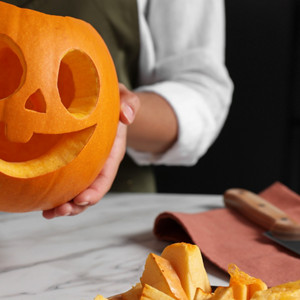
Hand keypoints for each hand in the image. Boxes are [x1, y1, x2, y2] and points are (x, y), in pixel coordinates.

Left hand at [42, 84, 139, 218]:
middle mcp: (99, 164)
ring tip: (49, 213)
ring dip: (64, 205)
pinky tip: (42, 203)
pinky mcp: (74, 163)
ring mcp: (86, 166)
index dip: (96, 190)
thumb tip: (126, 116)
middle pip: (91, 191)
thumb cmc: (116, 103)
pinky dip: (55, 195)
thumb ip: (129, 104)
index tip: (82, 199)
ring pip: (77, 191)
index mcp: (112, 153)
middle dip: (77, 205)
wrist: (107, 106)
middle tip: (60, 211)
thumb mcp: (125, 99)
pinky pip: (66, 182)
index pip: (106, 176)